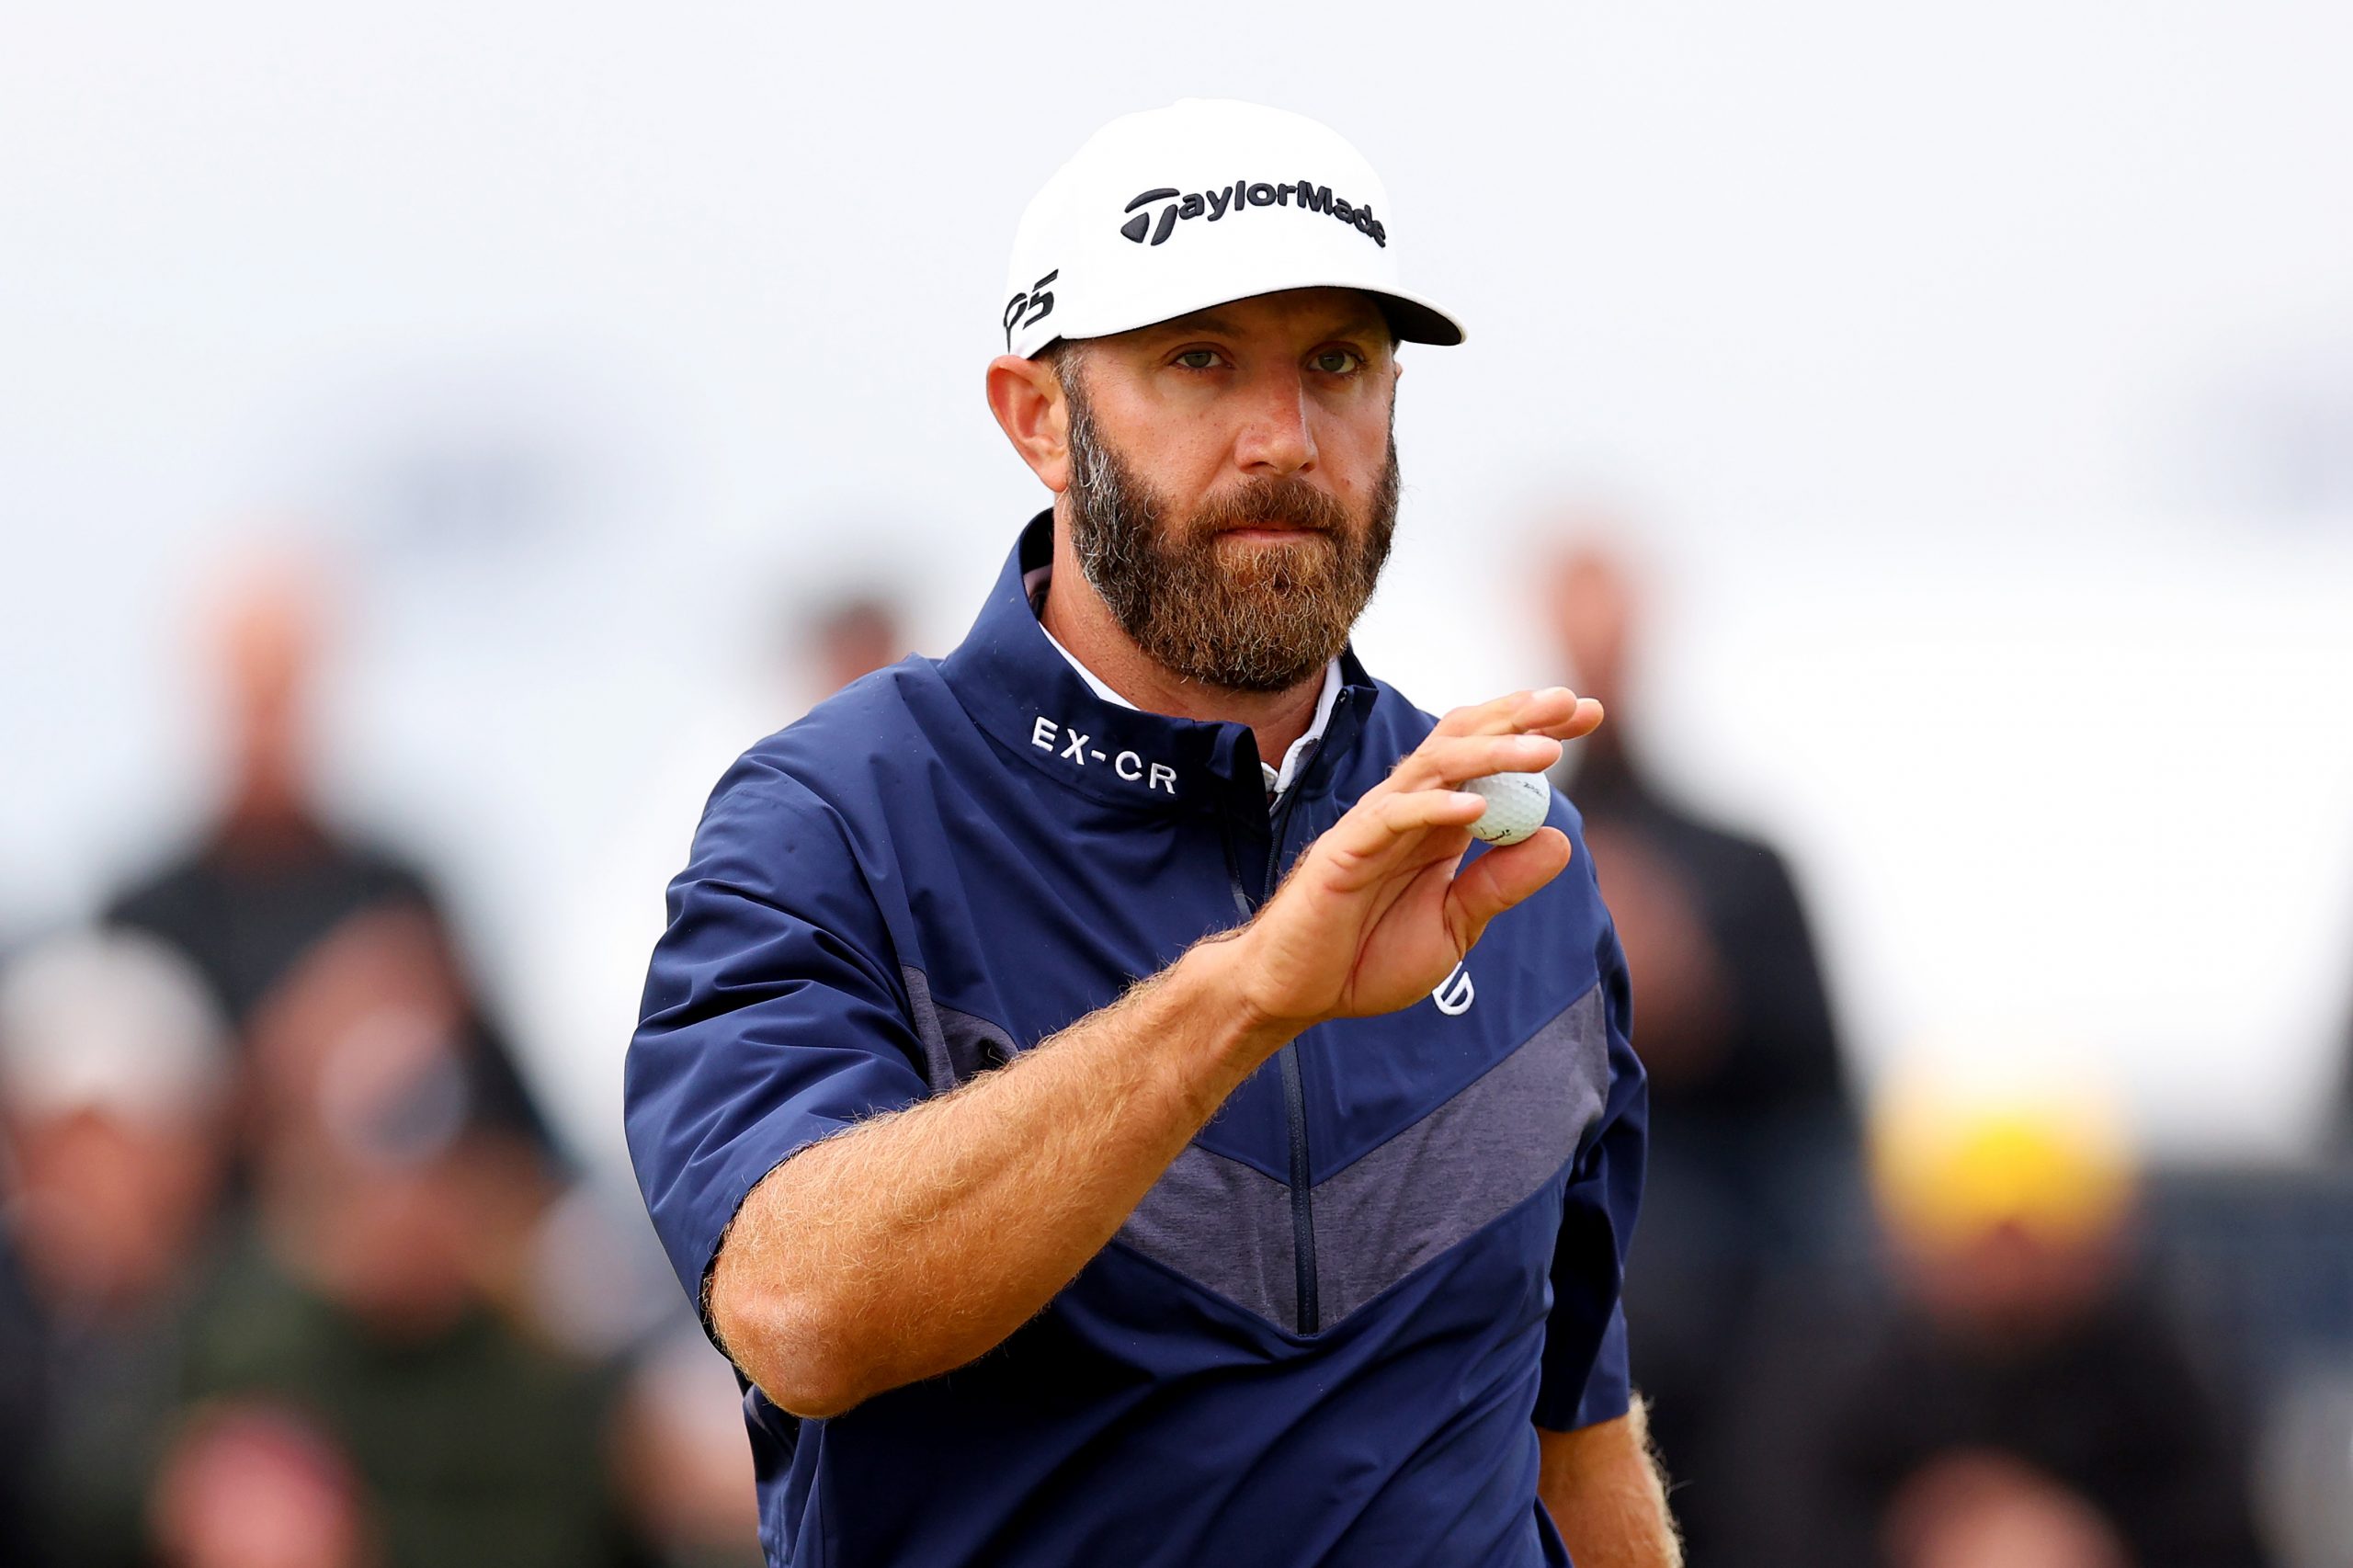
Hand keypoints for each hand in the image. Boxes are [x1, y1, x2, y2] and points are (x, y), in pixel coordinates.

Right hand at [1231, 687, 1603, 1027]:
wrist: (1300, 993)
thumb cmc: (1368, 958)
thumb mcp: (1455, 927)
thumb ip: (1500, 885)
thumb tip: (1559, 840)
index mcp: (1438, 824)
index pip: (1491, 759)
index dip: (1537, 731)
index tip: (1591, 714)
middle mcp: (1409, 811)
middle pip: (1465, 741)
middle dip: (1519, 717)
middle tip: (1573, 704)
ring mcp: (1375, 825)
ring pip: (1434, 767)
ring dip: (1491, 754)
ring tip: (1544, 752)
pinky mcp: (1345, 851)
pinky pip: (1392, 817)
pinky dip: (1433, 808)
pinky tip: (1474, 808)